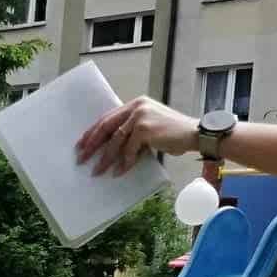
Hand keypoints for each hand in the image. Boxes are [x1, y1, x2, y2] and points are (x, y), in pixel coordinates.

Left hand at [76, 97, 200, 176]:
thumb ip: (131, 131)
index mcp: (135, 104)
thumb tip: (109, 148)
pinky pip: (129, 149)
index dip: (92, 132)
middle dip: (91, 145)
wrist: (195, 133)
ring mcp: (140, 116)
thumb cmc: (173, 133)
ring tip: (97, 171)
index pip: (107, 118)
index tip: (81, 144)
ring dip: (105, 158)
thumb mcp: (149, 128)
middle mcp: (136, 107)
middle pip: (106, 127)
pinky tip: (119, 172)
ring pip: (115, 140)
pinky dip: (124, 162)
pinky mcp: (145, 129)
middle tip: (81, 158)